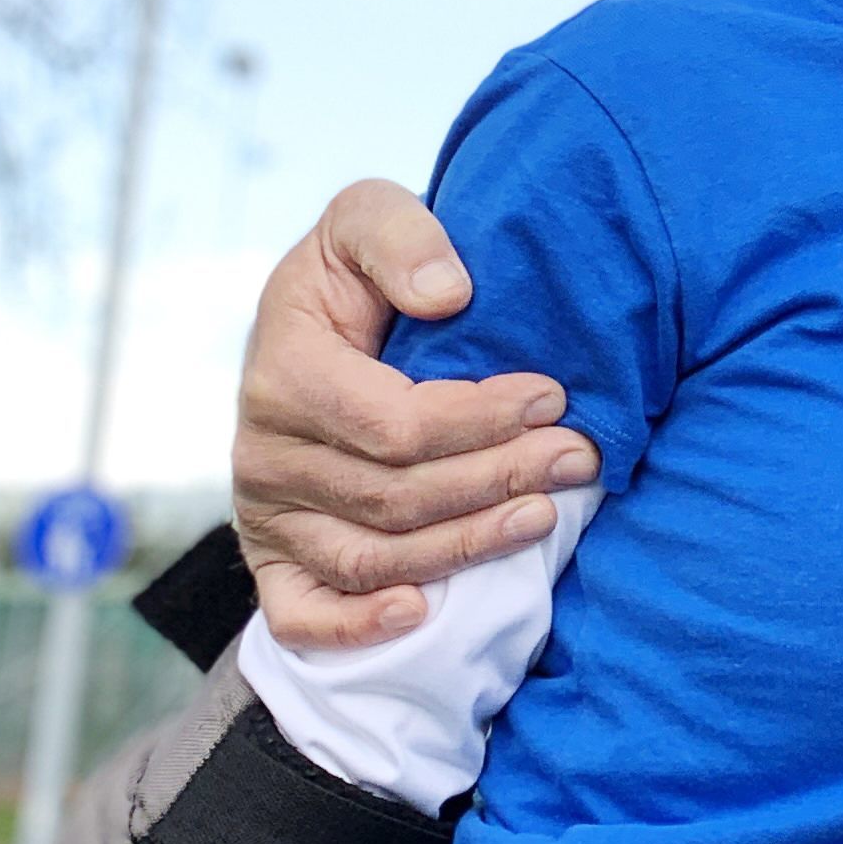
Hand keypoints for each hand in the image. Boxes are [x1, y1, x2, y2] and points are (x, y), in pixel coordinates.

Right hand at [230, 178, 597, 649]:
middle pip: (395, 496)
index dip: (480, 418)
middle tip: (578, 457)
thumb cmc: (357, 274)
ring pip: (372, 556)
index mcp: (284, 372)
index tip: (553, 396)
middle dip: (497, 479)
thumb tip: (448, 292)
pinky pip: (301, 615)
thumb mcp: (366, 216)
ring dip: (465, 545)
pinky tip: (420, 612)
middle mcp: (264, 453)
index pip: (393, 424)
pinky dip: (356, 627)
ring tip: (544, 516)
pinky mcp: (275, 558)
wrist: (317, 325)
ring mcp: (266, 514)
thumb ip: (399, 235)